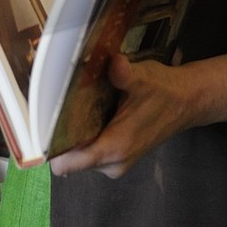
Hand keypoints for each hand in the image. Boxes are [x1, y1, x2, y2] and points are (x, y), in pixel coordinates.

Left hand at [49, 54, 204, 179]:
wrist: (186, 102)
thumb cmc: (163, 91)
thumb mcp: (144, 78)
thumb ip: (125, 74)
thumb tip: (114, 63)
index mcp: (115, 147)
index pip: (68, 163)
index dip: (50, 147)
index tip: (39, 126)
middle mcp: (112, 163)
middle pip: (69, 158)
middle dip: (60, 136)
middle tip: (55, 107)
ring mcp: (115, 164)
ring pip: (78, 156)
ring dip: (74, 136)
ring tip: (72, 108)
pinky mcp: (117, 160)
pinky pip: (89, 152)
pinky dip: (85, 136)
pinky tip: (88, 114)